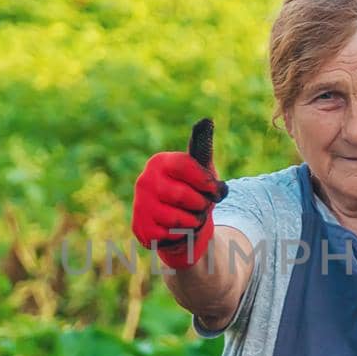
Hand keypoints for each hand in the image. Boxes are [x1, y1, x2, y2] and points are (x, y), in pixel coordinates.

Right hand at [132, 118, 227, 268]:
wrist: (179, 224)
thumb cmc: (193, 192)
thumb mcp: (201, 169)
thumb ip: (203, 147)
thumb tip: (206, 120)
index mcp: (160, 162)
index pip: (187, 167)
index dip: (207, 182)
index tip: (216, 190)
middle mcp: (145, 181)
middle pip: (184, 196)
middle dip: (201, 205)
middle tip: (202, 206)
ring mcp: (140, 205)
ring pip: (177, 219)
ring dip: (193, 222)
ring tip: (191, 218)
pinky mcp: (141, 229)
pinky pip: (170, 235)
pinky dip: (181, 235)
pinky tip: (178, 230)